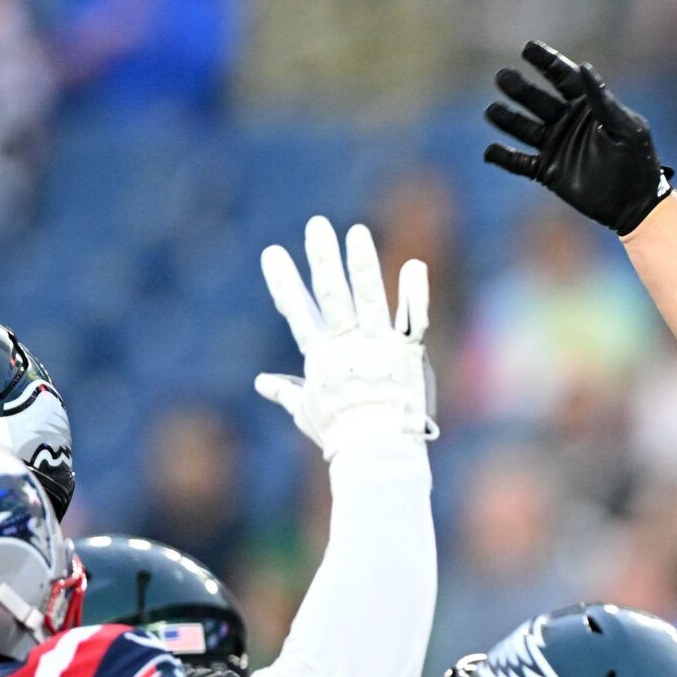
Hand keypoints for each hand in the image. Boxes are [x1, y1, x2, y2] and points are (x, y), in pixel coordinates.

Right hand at [256, 217, 434, 459]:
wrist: (378, 452)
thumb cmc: (342, 434)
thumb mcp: (307, 410)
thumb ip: (286, 391)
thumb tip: (261, 383)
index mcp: (321, 355)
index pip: (297, 311)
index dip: (285, 282)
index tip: (273, 253)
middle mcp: (348, 344)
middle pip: (332, 294)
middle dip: (322, 257)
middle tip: (317, 225)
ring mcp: (379, 345)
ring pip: (370, 296)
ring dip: (362, 263)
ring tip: (357, 232)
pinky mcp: (409, 352)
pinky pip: (414, 318)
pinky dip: (414, 293)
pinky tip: (415, 265)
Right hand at [482, 41, 671, 235]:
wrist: (635, 204)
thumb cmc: (637, 161)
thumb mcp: (625, 128)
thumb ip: (603, 100)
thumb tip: (584, 66)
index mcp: (587, 107)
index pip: (563, 77)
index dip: (546, 62)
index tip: (528, 48)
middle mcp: (567, 122)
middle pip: (537, 100)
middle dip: (520, 89)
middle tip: (503, 77)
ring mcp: (555, 146)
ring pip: (524, 128)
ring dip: (507, 119)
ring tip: (492, 110)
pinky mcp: (548, 172)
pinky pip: (520, 162)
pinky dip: (504, 157)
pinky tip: (491, 151)